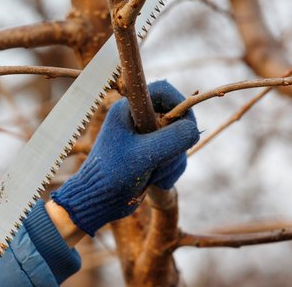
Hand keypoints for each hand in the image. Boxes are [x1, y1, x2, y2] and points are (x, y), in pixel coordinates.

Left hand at [51, 80, 198, 235]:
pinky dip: (171, 170)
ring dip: (173, 161)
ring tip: (155, 176)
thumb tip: (193, 130)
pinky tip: (157, 181)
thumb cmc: (112, 174)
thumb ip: (172, 139)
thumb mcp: (144, 155)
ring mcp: (146, 137)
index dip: (181, 103)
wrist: (97, 201)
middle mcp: (138, 119)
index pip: (163, 91)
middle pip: (176, 119)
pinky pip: (175, 156)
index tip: (188, 125)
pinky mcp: (151, 154)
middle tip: (163, 161)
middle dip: (176, 144)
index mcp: (129, 109)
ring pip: (178, 141)